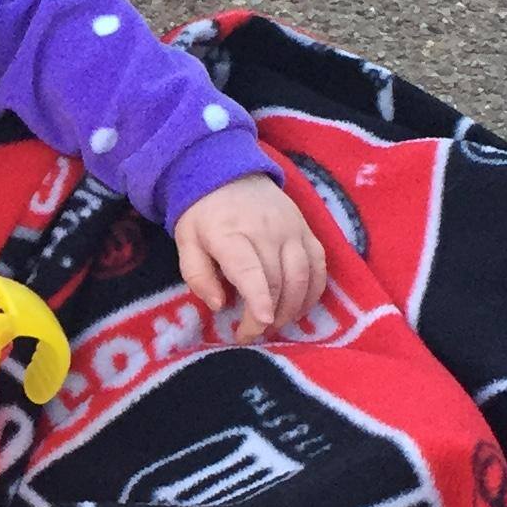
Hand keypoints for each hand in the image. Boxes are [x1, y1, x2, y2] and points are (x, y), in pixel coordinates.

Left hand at [173, 173, 327, 344]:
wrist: (228, 172)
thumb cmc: (203, 214)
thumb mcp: (186, 241)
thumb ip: (197, 274)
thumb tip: (219, 305)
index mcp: (230, 233)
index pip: (250, 269)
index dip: (259, 298)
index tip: (261, 322)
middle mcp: (266, 230)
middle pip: (278, 280)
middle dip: (268, 316)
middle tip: (252, 334)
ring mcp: (291, 229)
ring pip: (303, 276)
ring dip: (292, 309)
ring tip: (274, 325)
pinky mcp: (307, 230)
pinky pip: (319, 265)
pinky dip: (313, 292)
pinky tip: (298, 308)